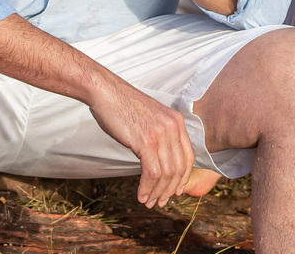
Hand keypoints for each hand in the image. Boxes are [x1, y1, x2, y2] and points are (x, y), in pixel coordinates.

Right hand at [89, 80, 193, 207]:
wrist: (106, 92)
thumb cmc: (123, 106)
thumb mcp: (150, 119)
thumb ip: (160, 136)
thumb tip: (160, 161)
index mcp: (177, 121)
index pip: (188, 156)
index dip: (182, 177)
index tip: (174, 191)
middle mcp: (173, 127)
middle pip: (179, 167)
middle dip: (170, 189)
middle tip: (160, 202)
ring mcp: (160, 134)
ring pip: (166, 173)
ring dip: (157, 192)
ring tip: (148, 202)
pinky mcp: (146, 140)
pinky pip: (152, 172)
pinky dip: (147, 188)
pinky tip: (141, 195)